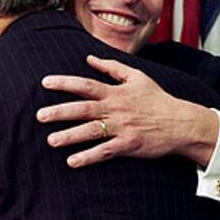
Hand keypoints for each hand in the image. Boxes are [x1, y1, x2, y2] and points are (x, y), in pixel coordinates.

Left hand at [37, 55, 217, 167]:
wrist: (180, 122)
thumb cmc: (156, 98)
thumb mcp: (136, 76)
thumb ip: (112, 67)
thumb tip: (89, 57)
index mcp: (115, 92)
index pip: (85, 84)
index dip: (64, 83)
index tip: (45, 82)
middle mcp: (115, 109)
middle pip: (83, 109)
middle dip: (60, 112)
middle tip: (39, 116)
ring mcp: (121, 128)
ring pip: (91, 132)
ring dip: (69, 136)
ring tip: (50, 141)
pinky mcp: (128, 145)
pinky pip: (105, 152)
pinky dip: (88, 157)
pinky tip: (72, 162)